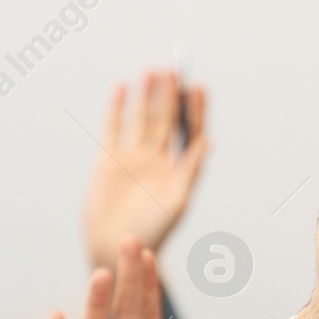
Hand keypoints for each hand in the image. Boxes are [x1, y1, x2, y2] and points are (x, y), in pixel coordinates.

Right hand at [83, 70, 207, 269]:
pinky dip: (118, 106)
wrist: (115, 249)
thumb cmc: (152, 233)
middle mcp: (158, 158)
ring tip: (153, 70)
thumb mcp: (177, 203)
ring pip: (142, 117)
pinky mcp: (109, 159)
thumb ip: (191, 171)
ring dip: (148, 95)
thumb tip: (208, 141)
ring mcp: (133, 157)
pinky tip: (122, 86)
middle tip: (175, 69)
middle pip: (167, 119)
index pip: (190, 130)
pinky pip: (114, 126)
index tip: (197, 85)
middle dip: (171, 95)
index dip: (194, 109)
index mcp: (179, 168)